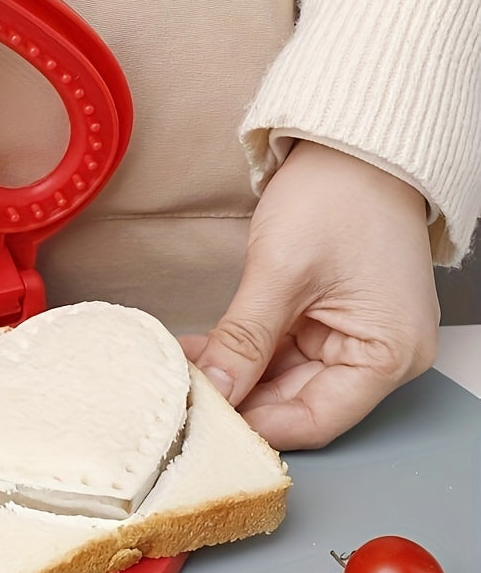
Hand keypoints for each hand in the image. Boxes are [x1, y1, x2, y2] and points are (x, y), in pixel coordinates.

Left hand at [181, 141, 439, 449]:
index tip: (205, 422)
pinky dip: (243, 352)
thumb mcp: (282, 271)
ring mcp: (351, 336)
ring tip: (183, 372)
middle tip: (184, 397)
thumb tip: (215, 387)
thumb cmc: (340, 195)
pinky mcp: (327, 319)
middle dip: (238, 399)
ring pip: (281, 378)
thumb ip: (245, 338)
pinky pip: (280, 350)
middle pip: (297, 402)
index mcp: (388, 353)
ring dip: (234, 375)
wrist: (349, 146)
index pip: (316, 419)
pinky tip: (202, 352)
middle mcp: (377, 354)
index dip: (257, 425)